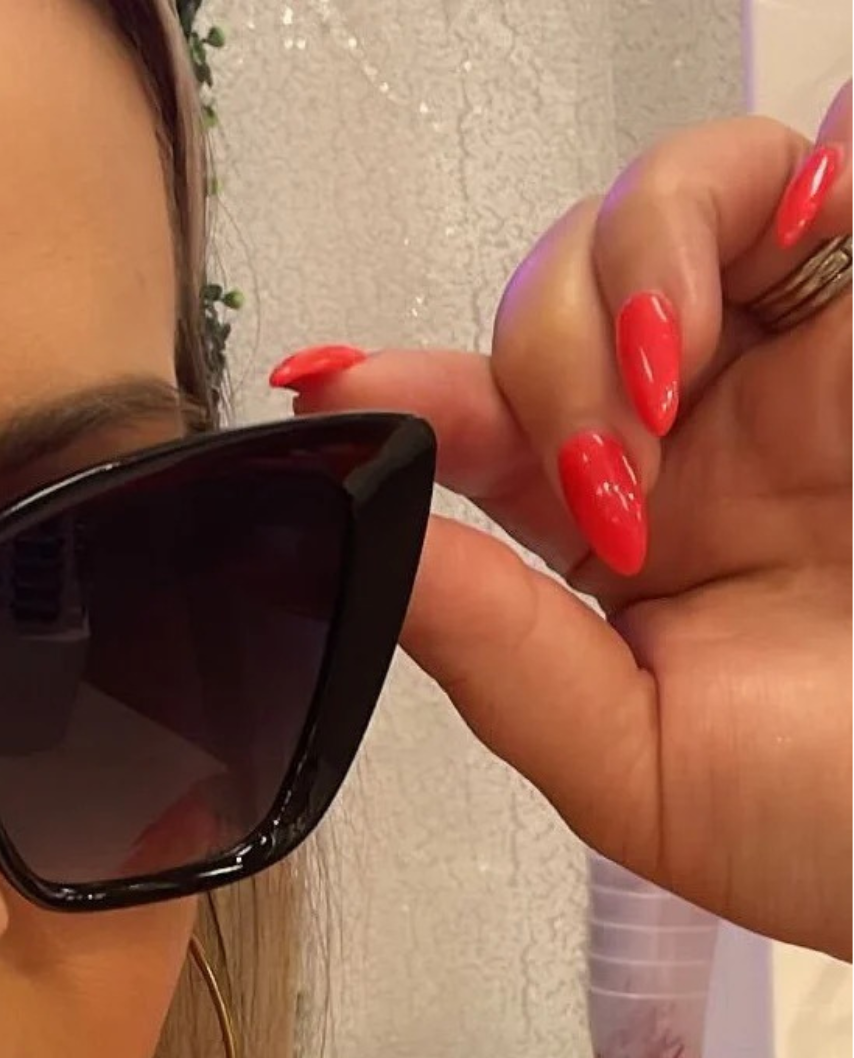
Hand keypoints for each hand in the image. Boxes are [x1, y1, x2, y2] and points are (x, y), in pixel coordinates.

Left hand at [276, 85, 850, 960]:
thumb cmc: (838, 820)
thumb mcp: (630, 769)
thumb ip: (495, 654)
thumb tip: (367, 550)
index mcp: (619, 543)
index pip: (478, 430)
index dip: (395, 394)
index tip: (323, 386)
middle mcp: (698, 438)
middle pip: (548, 302)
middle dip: (534, 364)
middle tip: (601, 476)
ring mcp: (797, 361)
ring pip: (656, 214)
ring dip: (618, 279)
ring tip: (657, 382)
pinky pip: (811, 169)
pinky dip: (749, 199)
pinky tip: (732, 293)